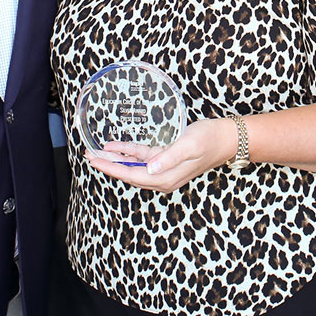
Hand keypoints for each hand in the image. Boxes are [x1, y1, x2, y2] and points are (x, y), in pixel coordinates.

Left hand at [85, 118, 235, 192]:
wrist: (227, 138)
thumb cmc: (210, 139)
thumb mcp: (189, 145)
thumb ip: (169, 157)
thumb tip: (151, 168)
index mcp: (166, 177)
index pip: (131, 175)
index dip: (110, 168)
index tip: (94, 160)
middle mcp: (162, 177)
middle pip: (128, 173)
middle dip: (108, 164)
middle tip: (88, 155)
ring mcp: (163, 169)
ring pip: (133, 166)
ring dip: (116, 158)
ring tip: (97, 150)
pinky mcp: (166, 159)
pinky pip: (142, 157)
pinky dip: (129, 152)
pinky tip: (117, 146)